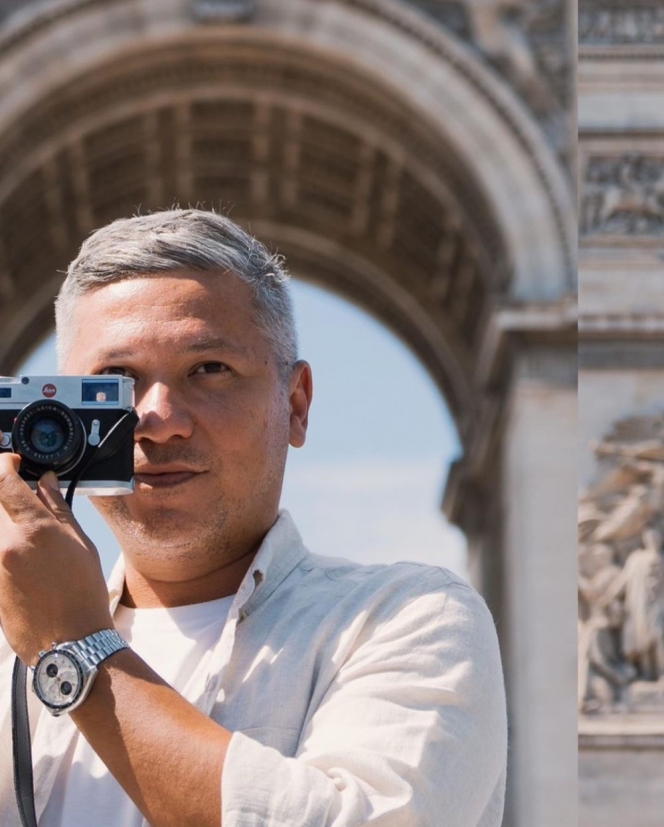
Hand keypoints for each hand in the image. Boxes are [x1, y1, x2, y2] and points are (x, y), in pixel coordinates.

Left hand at [0, 454, 112, 663]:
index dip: (5, 464)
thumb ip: (58, 509)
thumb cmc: (81, 595)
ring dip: (0, 516)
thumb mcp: (80, 544)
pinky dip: (1, 539)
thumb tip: (45, 482)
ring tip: (18, 519)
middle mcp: (5, 544)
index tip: (12, 462)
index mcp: (34, 530)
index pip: (4, 481)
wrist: (69, 642)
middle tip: (13, 489)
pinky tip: (17, 545)